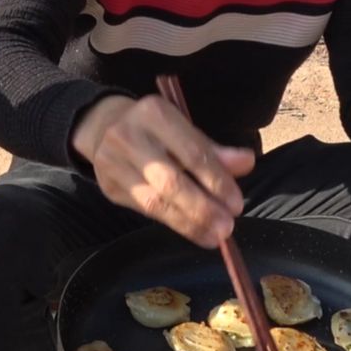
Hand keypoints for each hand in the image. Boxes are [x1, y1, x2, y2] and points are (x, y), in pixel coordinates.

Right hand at [71, 94, 253, 247]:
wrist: (104, 127)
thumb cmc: (156, 130)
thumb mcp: (183, 129)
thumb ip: (212, 149)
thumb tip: (246, 163)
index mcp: (155, 114)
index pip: (191, 152)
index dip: (216, 180)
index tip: (236, 204)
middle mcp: (129, 136)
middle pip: (170, 180)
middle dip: (202, 207)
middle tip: (226, 227)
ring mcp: (112, 162)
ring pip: (154, 200)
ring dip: (188, 222)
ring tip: (213, 236)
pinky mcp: (107, 186)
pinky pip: (144, 209)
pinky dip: (172, 223)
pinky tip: (193, 231)